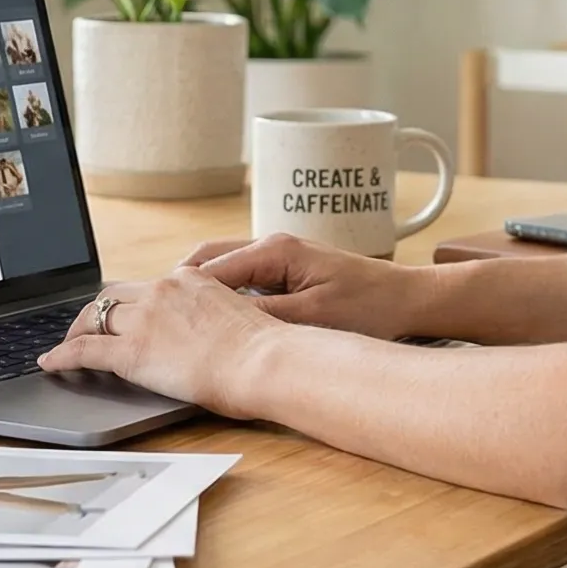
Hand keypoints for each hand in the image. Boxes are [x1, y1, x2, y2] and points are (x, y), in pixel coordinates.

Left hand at [37, 269, 288, 415]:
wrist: (264, 361)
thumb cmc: (265, 351)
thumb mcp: (238, 319)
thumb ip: (215, 320)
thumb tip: (212, 337)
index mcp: (191, 280)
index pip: (146, 287)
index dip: (128, 302)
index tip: (122, 312)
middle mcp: (163, 290)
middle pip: (113, 295)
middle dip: (95, 312)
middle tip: (85, 327)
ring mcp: (144, 318)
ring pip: (95, 317)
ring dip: (76, 331)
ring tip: (65, 345)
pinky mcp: (132, 351)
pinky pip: (85, 350)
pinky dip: (63, 355)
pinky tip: (51, 362)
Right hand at [176, 234, 426, 341]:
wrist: (409, 299)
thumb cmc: (369, 308)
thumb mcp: (313, 318)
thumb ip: (263, 317)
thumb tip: (217, 323)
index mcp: (275, 249)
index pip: (210, 269)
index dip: (181, 295)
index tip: (157, 318)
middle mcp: (272, 244)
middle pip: (208, 260)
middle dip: (181, 288)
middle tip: (157, 319)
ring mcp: (280, 256)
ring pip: (223, 268)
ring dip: (202, 292)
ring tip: (178, 323)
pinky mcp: (288, 270)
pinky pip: (243, 278)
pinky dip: (224, 295)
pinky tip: (215, 321)